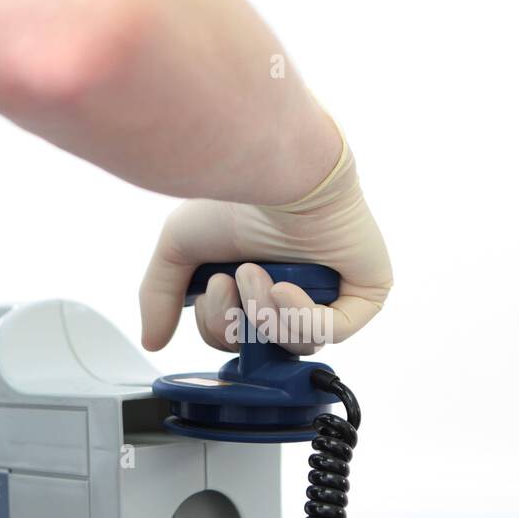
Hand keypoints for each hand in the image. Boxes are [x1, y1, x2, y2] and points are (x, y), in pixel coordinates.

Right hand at [139, 123, 391, 354]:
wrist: (277, 169)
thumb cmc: (235, 193)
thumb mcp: (180, 248)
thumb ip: (160, 296)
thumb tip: (152, 341)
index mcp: (255, 284)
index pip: (236, 339)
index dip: (219, 329)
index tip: (214, 287)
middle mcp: (295, 291)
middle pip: (266, 349)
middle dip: (241, 319)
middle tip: (235, 278)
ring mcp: (333, 292)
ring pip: (298, 342)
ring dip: (269, 314)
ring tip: (259, 273)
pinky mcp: (366, 292)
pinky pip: (334, 331)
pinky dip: (303, 316)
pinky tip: (286, 285)